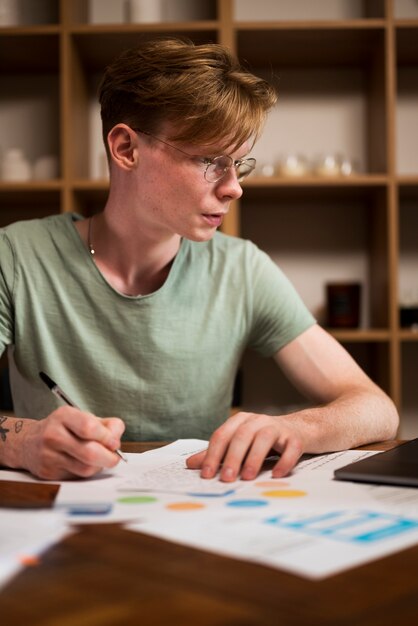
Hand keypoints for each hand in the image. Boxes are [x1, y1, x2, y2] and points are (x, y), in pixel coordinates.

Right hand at [20, 407, 124, 479]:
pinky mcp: (48, 472)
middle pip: (89, 452)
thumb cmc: (63, 429)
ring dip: (99, 466)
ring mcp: (48, 455)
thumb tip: (117, 440)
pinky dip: (86, 472)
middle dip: (109, 457)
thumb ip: (106, 425)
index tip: (115, 442)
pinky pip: (77, 476)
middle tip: (115, 457)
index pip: (89, 427)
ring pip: (85, 468)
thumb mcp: (82, 417)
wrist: (29, 442)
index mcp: (64, 416)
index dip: (107, 437)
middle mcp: (53, 434)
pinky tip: (84, 463)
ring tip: (99, 459)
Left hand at [186, 411, 305, 481]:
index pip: (222, 436)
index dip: (212, 455)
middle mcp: (258, 420)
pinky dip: (284, 461)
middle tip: (226, 479)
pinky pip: (291, 448)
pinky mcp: (295, 438)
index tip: (206, 475)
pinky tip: (276, 475)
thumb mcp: (240, 443)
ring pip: (264, 439)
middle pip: (241, 436)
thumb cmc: (265, 439)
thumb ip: (217, 453)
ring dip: (254, 458)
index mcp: (240, 421)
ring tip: (248, 477)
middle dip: (232, 458)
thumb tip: (190, 465)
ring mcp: (278, 427)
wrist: (302, 429)